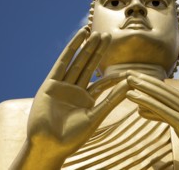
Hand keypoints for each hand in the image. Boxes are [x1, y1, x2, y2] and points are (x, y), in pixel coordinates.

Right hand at [11, 28, 129, 168]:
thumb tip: (129, 84)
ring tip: (96, 33)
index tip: (128, 68)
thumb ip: (111, 100)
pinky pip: (63, 62)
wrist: (49, 145)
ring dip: (87, 46)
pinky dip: (72, 48)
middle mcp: (75, 90)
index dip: (114, 75)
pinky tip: (81, 36)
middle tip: (108, 36)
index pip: (102, 82)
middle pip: (89, 66)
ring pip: (78, 61)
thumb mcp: (95, 117)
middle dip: (98, 51)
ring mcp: (63, 85)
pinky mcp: (51, 83)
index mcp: (86, 99)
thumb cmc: (72, 137)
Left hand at [126, 71, 178, 168]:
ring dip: (143, 86)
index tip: (140, 79)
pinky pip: (163, 110)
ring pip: (164, 96)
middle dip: (146, 80)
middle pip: (167, 89)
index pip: (173, 92)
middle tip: (129, 72)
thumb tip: (159, 111)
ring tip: (127, 79)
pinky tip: (133, 95)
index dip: (154, 84)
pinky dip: (146, 101)